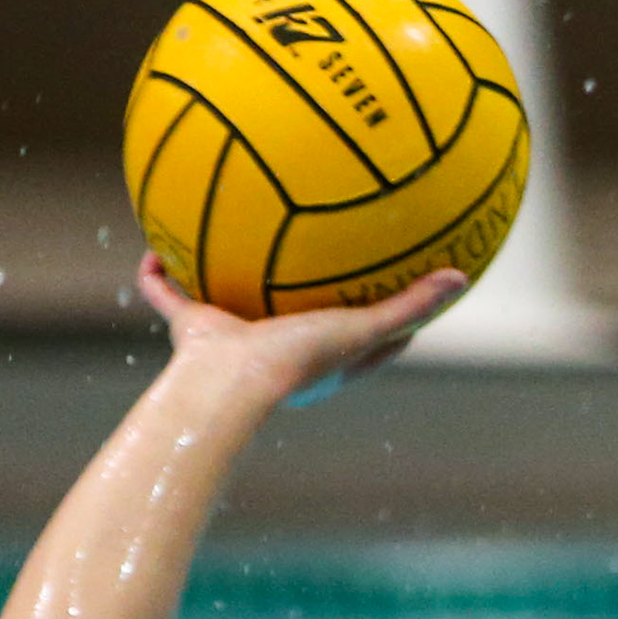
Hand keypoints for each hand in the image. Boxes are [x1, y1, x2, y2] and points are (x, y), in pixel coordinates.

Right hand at [137, 255, 467, 407]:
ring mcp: (230, 341)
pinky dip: (159, 275)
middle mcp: (273, 350)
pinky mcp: (191, 330)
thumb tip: (460, 278)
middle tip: (309, 250)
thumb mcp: (364, 329)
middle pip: (290, 316)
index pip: (360, 336)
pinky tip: (157, 239)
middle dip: (296, 289)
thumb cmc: (300, 363)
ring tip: (225, 232)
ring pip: (224, 302)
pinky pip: (168, 296)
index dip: (379, 312)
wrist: (230, 385)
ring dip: (220, 276)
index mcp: (319, 360)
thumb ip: (410, 306)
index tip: (397, 281)